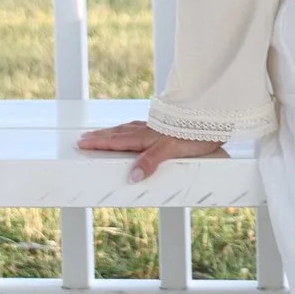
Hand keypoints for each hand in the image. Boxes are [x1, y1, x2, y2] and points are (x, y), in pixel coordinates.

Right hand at [76, 119, 225, 182]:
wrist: (213, 117)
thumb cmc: (194, 135)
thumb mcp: (172, 150)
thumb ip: (151, 161)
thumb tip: (132, 176)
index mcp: (145, 137)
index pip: (116, 141)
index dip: (98, 143)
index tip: (81, 143)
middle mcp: (147, 130)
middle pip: (118, 133)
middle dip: (100, 136)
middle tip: (83, 138)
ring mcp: (156, 126)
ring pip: (128, 128)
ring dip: (113, 132)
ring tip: (102, 133)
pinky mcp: (166, 125)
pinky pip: (141, 127)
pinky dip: (131, 129)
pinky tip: (134, 129)